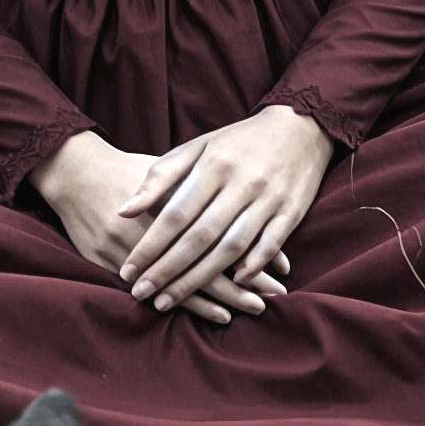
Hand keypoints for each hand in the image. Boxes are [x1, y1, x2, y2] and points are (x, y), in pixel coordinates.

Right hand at [32, 132, 266, 324]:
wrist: (75, 172)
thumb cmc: (129, 170)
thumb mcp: (167, 168)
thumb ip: (205, 190)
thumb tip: (252, 214)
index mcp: (175, 198)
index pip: (223, 231)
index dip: (251, 252)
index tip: (279, 271)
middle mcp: (155, 225)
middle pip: (206, 259)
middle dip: (241, 282)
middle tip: (270, 299)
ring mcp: (131, 246)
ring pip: (183, 279)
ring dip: (216, 300)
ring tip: (244, 312)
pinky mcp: (111, 261)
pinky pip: (157, 289)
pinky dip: (187, 303)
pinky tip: (212, 314)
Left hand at [118, 106, 331, 315]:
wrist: (299, 126)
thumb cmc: (238, 141)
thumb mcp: (198, 147)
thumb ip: (161, 177)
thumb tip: (125, 211)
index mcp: (213, 165)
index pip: (175, 214)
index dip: (151, 245)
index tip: (128, 271)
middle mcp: (241, 184)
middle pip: (200, 237)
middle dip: (168, 270)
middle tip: (141, 294)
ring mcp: (269, 199)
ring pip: (232, 247)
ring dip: (201, 279)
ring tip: (172, 300)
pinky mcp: (293, 211)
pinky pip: (271, 244)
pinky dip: (254, 266)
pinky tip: (234, 285)